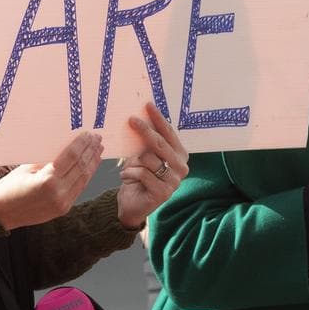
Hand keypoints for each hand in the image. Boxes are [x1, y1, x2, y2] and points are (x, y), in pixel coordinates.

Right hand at [0, 132, 103, 230]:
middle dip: (90, 151)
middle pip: (80, 167)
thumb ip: (47, 160)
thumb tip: (65, 147)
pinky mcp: (64, 209)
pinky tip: (90, 166)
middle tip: (97, 138)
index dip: (82, 144)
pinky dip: (86, 176)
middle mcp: (58, 192)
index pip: (71, 157)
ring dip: (92, 163)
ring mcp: (63, 203)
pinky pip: (79, 189)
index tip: (88, 134)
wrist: (1, 214)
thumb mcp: (26, 168)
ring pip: (84, 179)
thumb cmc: (9, 188)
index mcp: (47, 180)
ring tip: (98, 150)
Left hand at [117, 102, 188, 229]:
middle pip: (160, 144)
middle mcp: (181, 167)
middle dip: (145, 130)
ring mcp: (174, 181)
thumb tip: (140, 116)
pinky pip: (142, 173)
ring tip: (128, 169)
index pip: (169, 133)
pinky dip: (129, 173)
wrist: (133, 204)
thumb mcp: (144, 155)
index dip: (158, 119)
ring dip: (133, 162)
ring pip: (149, 159)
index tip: (147, 105)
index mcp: (180, 155)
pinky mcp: (163, 193)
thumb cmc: (139, 176)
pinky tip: (126, 177)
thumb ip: (147, 141)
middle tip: (131, 120)